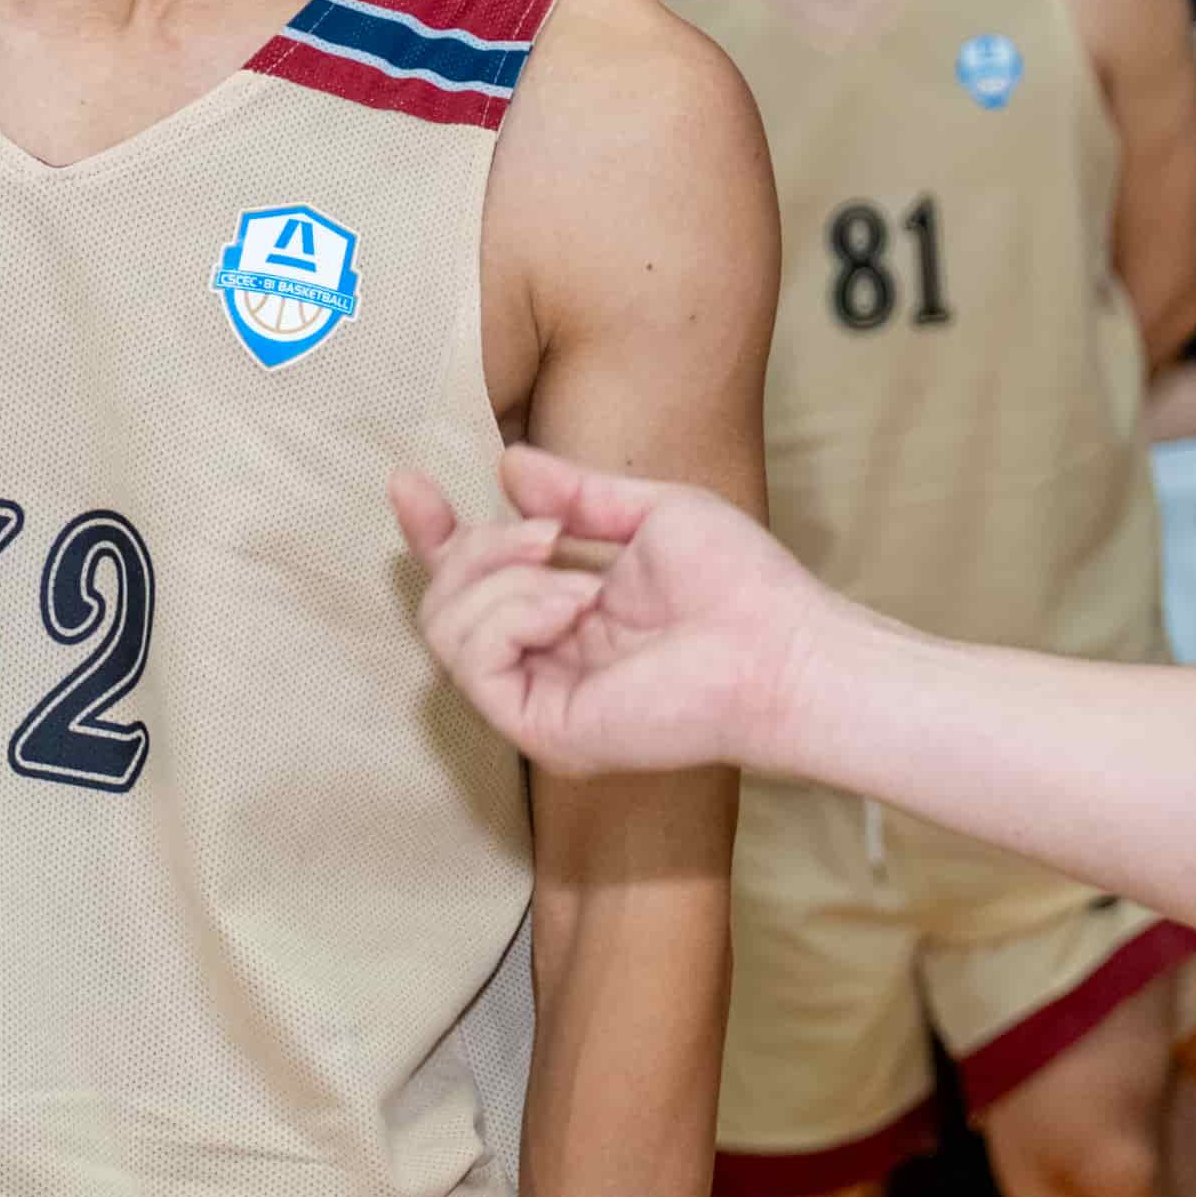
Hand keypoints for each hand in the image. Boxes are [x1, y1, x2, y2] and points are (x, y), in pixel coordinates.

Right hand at [392, 442, 835, 780]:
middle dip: (477, 547)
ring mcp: (539, 702)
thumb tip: (510, 464)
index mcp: (565, 618)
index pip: (471, 584)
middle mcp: (544, 665)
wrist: (783, 648)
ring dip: (505, 579)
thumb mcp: (649, 514)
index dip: (433, 536)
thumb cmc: (740, 586)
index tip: (411, 484)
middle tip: (546, 531)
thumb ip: (577, 495)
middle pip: (444, 601)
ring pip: (448, 628)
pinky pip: (476, 662)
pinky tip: (573, 606)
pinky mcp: (542, 732)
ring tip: (581, 581)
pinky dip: (514, 616)